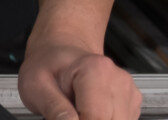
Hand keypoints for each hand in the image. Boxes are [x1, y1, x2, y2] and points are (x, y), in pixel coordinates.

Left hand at [18, 29, 140, 119]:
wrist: (59, 54)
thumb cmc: (48, 66)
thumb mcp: (36, 85)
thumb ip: (54, 108)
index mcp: (96, 70)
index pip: (96, 118)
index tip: (67, 118)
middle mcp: (119, 81)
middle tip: (69, 114)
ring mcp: (128, 92)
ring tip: (77, 111)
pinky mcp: (132, 104)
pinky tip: (89, 113)